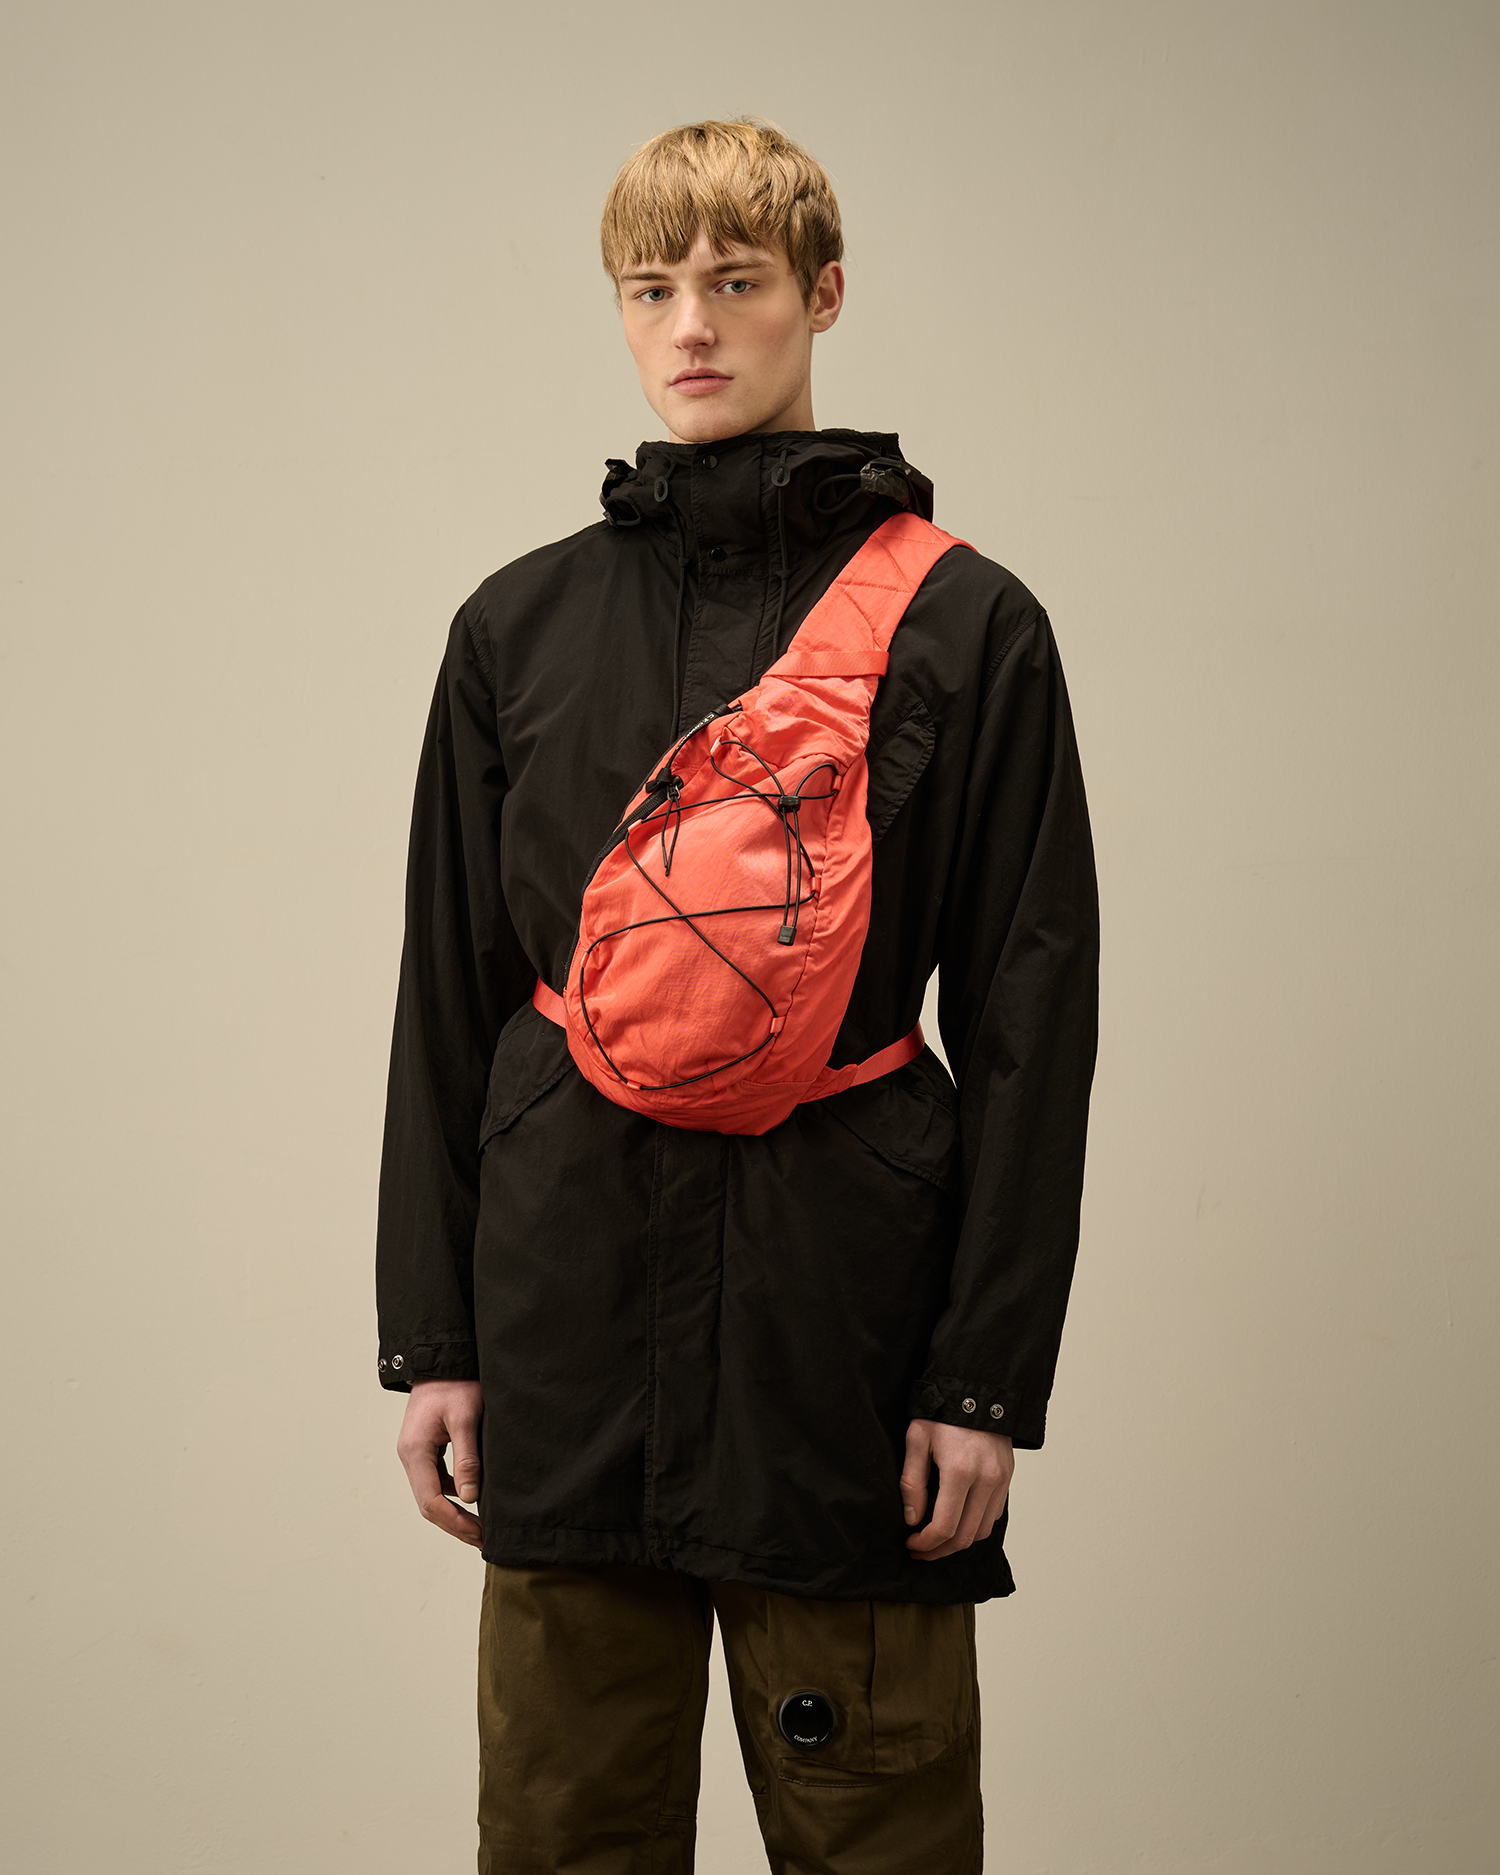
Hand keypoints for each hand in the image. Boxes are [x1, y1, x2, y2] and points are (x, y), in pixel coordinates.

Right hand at [396, 1378, 483, 1548]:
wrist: (442, 1358)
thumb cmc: (455, 1383)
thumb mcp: (465, 1418)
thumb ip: (467, 1457)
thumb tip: (471, 1497)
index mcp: (416, 1451)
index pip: (431, 1501)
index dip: (455, 1522)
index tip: (480, 1534)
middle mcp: (410, 1456)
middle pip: (429, 1503)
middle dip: (455, 1524)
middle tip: (484, 1540)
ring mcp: (416, 1453)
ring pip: (432, 1493)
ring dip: (454, 1512)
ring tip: (481, 1526)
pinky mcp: (426, 1448)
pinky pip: (436, 1480)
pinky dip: (453, 1494)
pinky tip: (474, 1498)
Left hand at [900, 1418, 1012, 1559]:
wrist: (977, 1389)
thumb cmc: (943, 1411)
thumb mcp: (917, 1439)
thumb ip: (912, 1482)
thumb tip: (912, 1519)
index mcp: (960, 1471)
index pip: (945, 1527)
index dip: (926, 1543)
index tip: (911, 1543)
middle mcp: (986, 1479)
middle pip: (965, 1537)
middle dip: (939, 1550)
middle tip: (920, 1550)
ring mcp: (1001, 1480)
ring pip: (981, 1531)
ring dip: (959, 1542)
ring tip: (937, 1539)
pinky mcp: (1008, 1477)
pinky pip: (993, 1515)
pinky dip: (975, 1526)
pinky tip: (957, 1520)